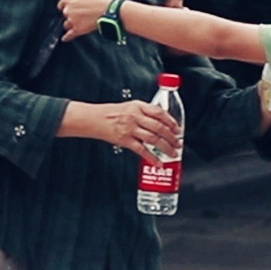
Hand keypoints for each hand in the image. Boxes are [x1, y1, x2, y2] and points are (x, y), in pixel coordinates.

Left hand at [57, 0, 113, 39]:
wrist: (110, 10)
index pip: (61, 4)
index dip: (67, 5)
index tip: (73, 6)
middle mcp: (68, 10)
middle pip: (64, 14)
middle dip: (71, 14)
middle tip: (81, 13)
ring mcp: (72, 21)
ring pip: (66, 24)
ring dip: (71, 23)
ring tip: (81, 21)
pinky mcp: (77, 30)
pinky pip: (69, 35)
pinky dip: (66, 37)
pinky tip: (65, 38)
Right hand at [64, 100, 181, 161]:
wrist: (92, 118)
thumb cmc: (109, 113)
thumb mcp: (129, 106)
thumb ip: (143, 112)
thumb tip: (159, 121)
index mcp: (138, 106)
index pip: (159, 112)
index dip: (171, 121)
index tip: (177, 128)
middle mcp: (135, 117)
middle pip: (159, 127)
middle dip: (172, 137)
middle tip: (178, 143)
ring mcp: (130, 129)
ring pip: (154, 139)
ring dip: (166, 147)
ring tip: (173, 153)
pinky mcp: (124, 140)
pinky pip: (141, 150)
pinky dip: (151, 157)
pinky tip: (158, 163)